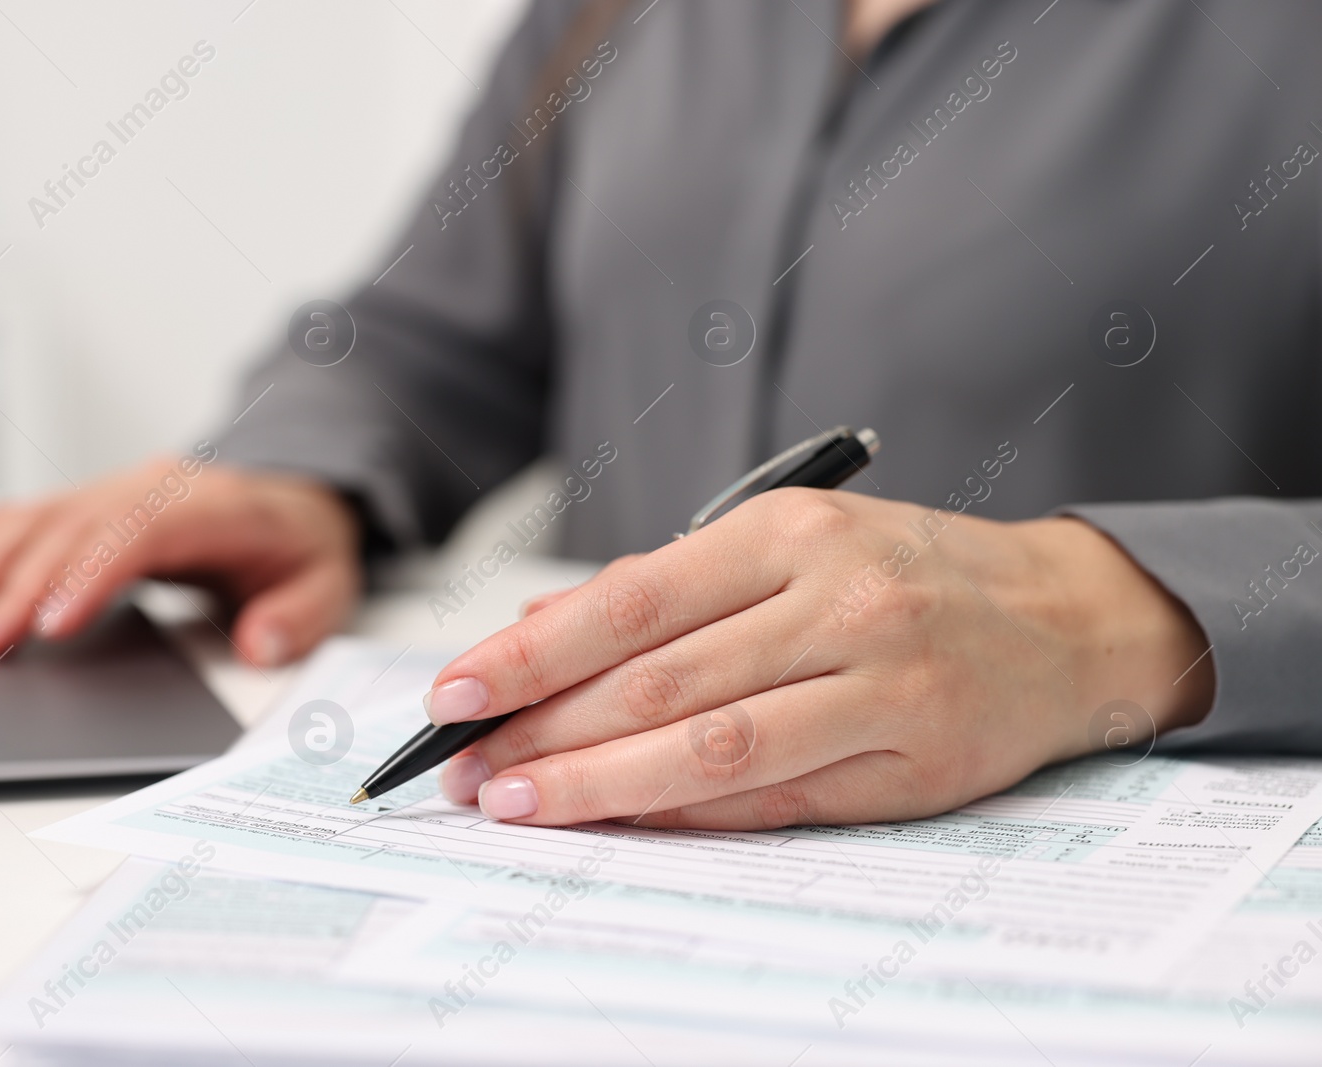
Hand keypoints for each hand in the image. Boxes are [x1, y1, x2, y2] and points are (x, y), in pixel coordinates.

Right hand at [0, 457, 361, 661]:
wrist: (293, 500)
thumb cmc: (302, 549)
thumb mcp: (328, 586)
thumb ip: (298, 618)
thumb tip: (259, 644)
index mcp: (214, 507)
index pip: (140, 532)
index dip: (90, 574)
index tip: (49, 623)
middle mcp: (155, 489)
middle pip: (74, 530)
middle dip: (18, 586)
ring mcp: (117, 491)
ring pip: (38, 519)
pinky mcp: (92, 503)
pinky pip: (25, 514)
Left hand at [428, 488, 1213, 829]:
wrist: (1068, 618)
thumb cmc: (908, 575)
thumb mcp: (791, 544)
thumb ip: (670, 590)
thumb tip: (539, 634)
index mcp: (790, 533)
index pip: (630, 600)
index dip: (531, 653)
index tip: (454, 692)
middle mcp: (837, 601)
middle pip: (658, 681)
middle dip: (543, 729)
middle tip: (465, 767)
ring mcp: (882, 684)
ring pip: (711, 747)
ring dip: (598, 783)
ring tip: (518, 802)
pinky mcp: (913, 763)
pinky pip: (775, 799)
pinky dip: (685, 812)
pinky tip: (621, 816)